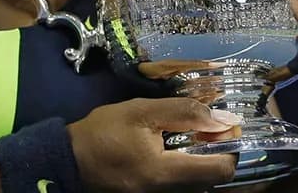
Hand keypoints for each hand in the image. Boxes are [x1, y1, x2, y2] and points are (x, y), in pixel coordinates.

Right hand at [68, 98, 240, 192]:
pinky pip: (182, 186)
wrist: (68, 160)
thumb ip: (183, 112)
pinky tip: (174, 150)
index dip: (230, 146)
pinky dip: (187, 168)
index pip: (221, 170)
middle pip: (213, 179)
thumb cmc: (102, 133)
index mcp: (165, 174)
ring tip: (190, 136)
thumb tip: (219, 117)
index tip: (223, 126)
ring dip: (203, 160)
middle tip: (207, 127)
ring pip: (198, 183)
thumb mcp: (141, 111)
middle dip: (217, 152)